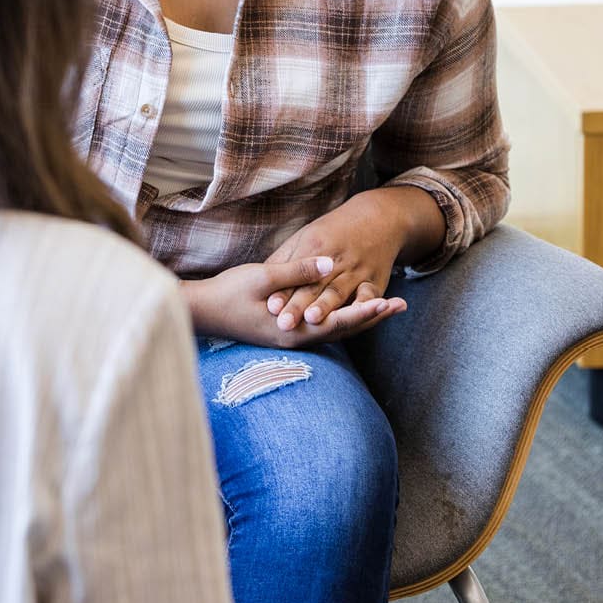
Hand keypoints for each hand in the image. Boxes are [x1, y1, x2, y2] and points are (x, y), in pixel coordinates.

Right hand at [180, 255, 404, 348]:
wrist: (201, 312)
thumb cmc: (228, 293)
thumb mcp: (263, 276)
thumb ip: (299, 272)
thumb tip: (332, 264)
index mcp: (294, 328)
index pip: (340, 321)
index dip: (367, 311)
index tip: (390, 302)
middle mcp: (297, 338)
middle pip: (344, 329)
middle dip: (372, 316)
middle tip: (401, 305)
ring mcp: (291, 338)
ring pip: (334, 330)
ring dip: (360, 318)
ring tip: (384, 307)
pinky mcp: (285, 332)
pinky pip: (322, 328)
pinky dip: (341, 319)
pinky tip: (349, 312)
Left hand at [262, 188, 438, 330]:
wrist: (377, 219)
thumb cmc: (333, 232)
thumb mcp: (305, 237)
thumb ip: (285, 260)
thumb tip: (260, 279)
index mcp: (314, 245)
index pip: (294, 273)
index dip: (282, 291)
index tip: (270, 307)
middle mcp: (335, 259)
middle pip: (313, 286)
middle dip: (299, 305)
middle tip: (284, 324)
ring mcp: (356, 269)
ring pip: (338, 292)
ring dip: (326, 307)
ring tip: (312, 321)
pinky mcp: (374, 280)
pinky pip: (368, 295)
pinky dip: (363, 306)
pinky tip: (355, 317)